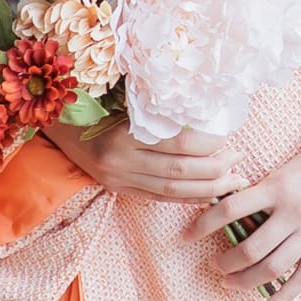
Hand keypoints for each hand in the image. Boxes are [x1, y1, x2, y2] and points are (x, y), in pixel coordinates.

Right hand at [61, 113, 241, 204]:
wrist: (60, 127)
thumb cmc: (99, 105)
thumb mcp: (126, 102)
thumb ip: (160, 111)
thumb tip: (207, 116)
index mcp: (124, 133)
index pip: (178, 143)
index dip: (208, 143)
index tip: (227, 137)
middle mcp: (121, 160)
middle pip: (179, 172)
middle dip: (216, 169)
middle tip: (240, 158)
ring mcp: (120, 179)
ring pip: (173, 191)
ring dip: (209, 188)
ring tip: (234, 181)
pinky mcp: (120, 191)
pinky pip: (160, 199)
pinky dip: (188, 199)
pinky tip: (210, 195)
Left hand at [201, 132, 300, 300]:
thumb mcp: (289, 165)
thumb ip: (266, 189)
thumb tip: (236, 207)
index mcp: (278, 186)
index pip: (230, 209)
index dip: (203, 224)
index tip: (185, 236)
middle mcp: (293, 213)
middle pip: (250, 249)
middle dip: (225, 262)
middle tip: (214, 265)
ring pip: (273, 268)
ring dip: (245, 281)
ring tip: (229, 282)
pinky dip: (282, 298)